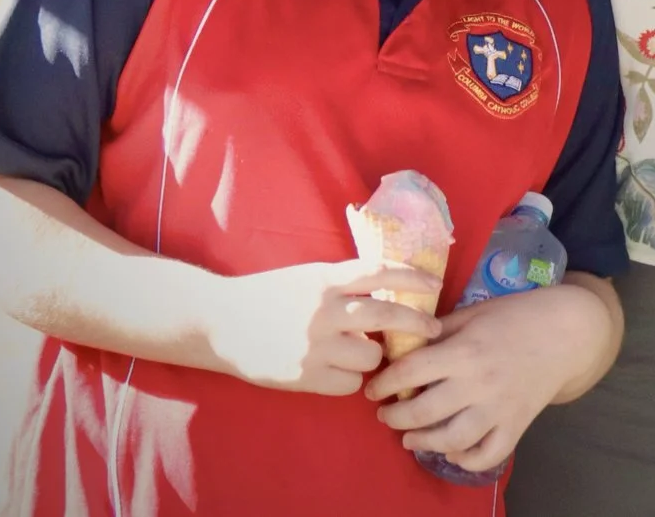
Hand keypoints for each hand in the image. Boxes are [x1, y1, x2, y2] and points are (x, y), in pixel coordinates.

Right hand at [207, 258, 442, 394]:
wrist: (220, 322)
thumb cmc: (270, 296)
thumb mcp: (309, 277)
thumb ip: (345, 283)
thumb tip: (394, 291)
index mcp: (326, 280)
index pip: (381, 272)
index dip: (412, 276)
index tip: (434, 283)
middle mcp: (324, 311)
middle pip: (387, 316)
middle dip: (417, 324)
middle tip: (432, 329)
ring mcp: (314, 346)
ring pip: (372, 356)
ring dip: (374, 356)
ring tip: (359, 352)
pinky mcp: (304, 377)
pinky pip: (349, 384)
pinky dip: (350, 378)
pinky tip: (336, 370)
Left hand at [366, 282, 616, 471]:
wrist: (567, 331)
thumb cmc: (517, 316)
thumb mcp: (474, 313)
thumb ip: (440, 329)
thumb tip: (403, 343)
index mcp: (466, 350)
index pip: (411, 371)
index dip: (384, 382)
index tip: (373, 389)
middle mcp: (480, 383)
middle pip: (424, 412)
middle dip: (396, 417)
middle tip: (386, 415)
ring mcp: (500, 407)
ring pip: (453, 439)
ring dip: (424, 442)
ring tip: (410, 437)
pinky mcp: (517, 424)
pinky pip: (489, 453)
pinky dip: (467, 459)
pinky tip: (453, 451)